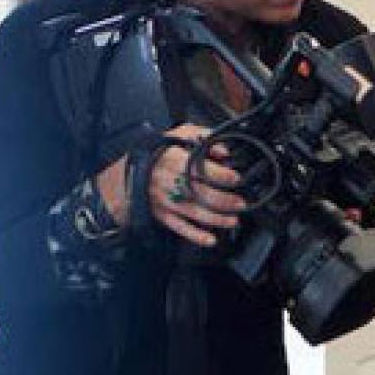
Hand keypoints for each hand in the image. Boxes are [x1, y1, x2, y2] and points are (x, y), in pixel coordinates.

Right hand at [96, 124, 245, 246]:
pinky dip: (196, 236)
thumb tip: (225, 151)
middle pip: (201, 194)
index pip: (200, 169)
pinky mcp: (162, 213)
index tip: (236, 178)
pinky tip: (210, 239)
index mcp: (174, 160)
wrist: (133, 165)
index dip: (221, 175)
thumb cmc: (161, 151)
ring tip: (233, 220)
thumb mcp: (180, 134)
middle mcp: (169, 182)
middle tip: (241, 203)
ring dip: (217, 219)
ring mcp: (165, 200)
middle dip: (225, 201)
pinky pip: (180, 228)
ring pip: (194, 213)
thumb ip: (204, 137)